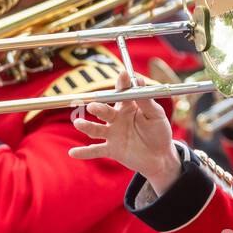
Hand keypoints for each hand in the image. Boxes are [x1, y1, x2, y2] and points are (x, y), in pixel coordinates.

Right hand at [69, 71, 180, 192]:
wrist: (160, 156)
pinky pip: (95, 150)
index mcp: (128, 107)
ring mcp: (112, 134)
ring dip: (86, 126)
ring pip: (96, 130)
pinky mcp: (111, 149)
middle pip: (104, 111)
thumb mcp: (156, 115)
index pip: (122, 93)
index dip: (122, 84)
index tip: (123, 75)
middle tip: (93, 107)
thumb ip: (146, 101)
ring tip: (78, 123)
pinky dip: (84, 152)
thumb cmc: (158, 131)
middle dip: (98, 108)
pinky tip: (72, 153)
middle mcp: (116, 118)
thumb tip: (139, 80)